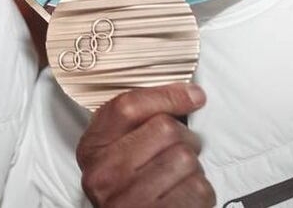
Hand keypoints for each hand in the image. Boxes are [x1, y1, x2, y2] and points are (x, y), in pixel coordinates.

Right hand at [76, 83, 214, 206]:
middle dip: (185, 138)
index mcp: (93, 148)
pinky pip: (199, 189)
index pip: (128, 106)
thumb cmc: (126, 189)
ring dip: (193, 168)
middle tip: (180, 150)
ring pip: (187, 159)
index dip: (166, 96)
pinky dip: (200, 192)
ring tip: (178, 177)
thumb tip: (190, 95)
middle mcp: (105, 173)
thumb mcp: (115, 152)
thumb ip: (136, 123)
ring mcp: (129, 198)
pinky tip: (183, 196)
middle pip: (166, 129)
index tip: (192, 95)